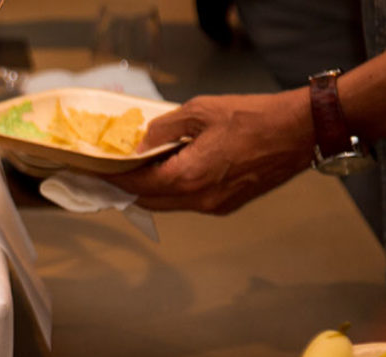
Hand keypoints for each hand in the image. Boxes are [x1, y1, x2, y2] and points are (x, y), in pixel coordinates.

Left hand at [103, 90, 315, 214]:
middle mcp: (199, 200)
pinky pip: (189, 202)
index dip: (112, 178)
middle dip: (127, 187)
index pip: (136, 186)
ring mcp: (215, 206)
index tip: (94, 169)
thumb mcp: (198, 111)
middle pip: (148, 201)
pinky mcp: (228, 204)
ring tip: (138, 168)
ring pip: (169, 204)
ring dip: (151, 189)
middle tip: (111, 170)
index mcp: (188, 178)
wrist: (301, 130)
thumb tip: (138, 144)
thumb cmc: (252, 117)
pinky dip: (174, 189)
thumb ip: (162, 130)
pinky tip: (171, 169)